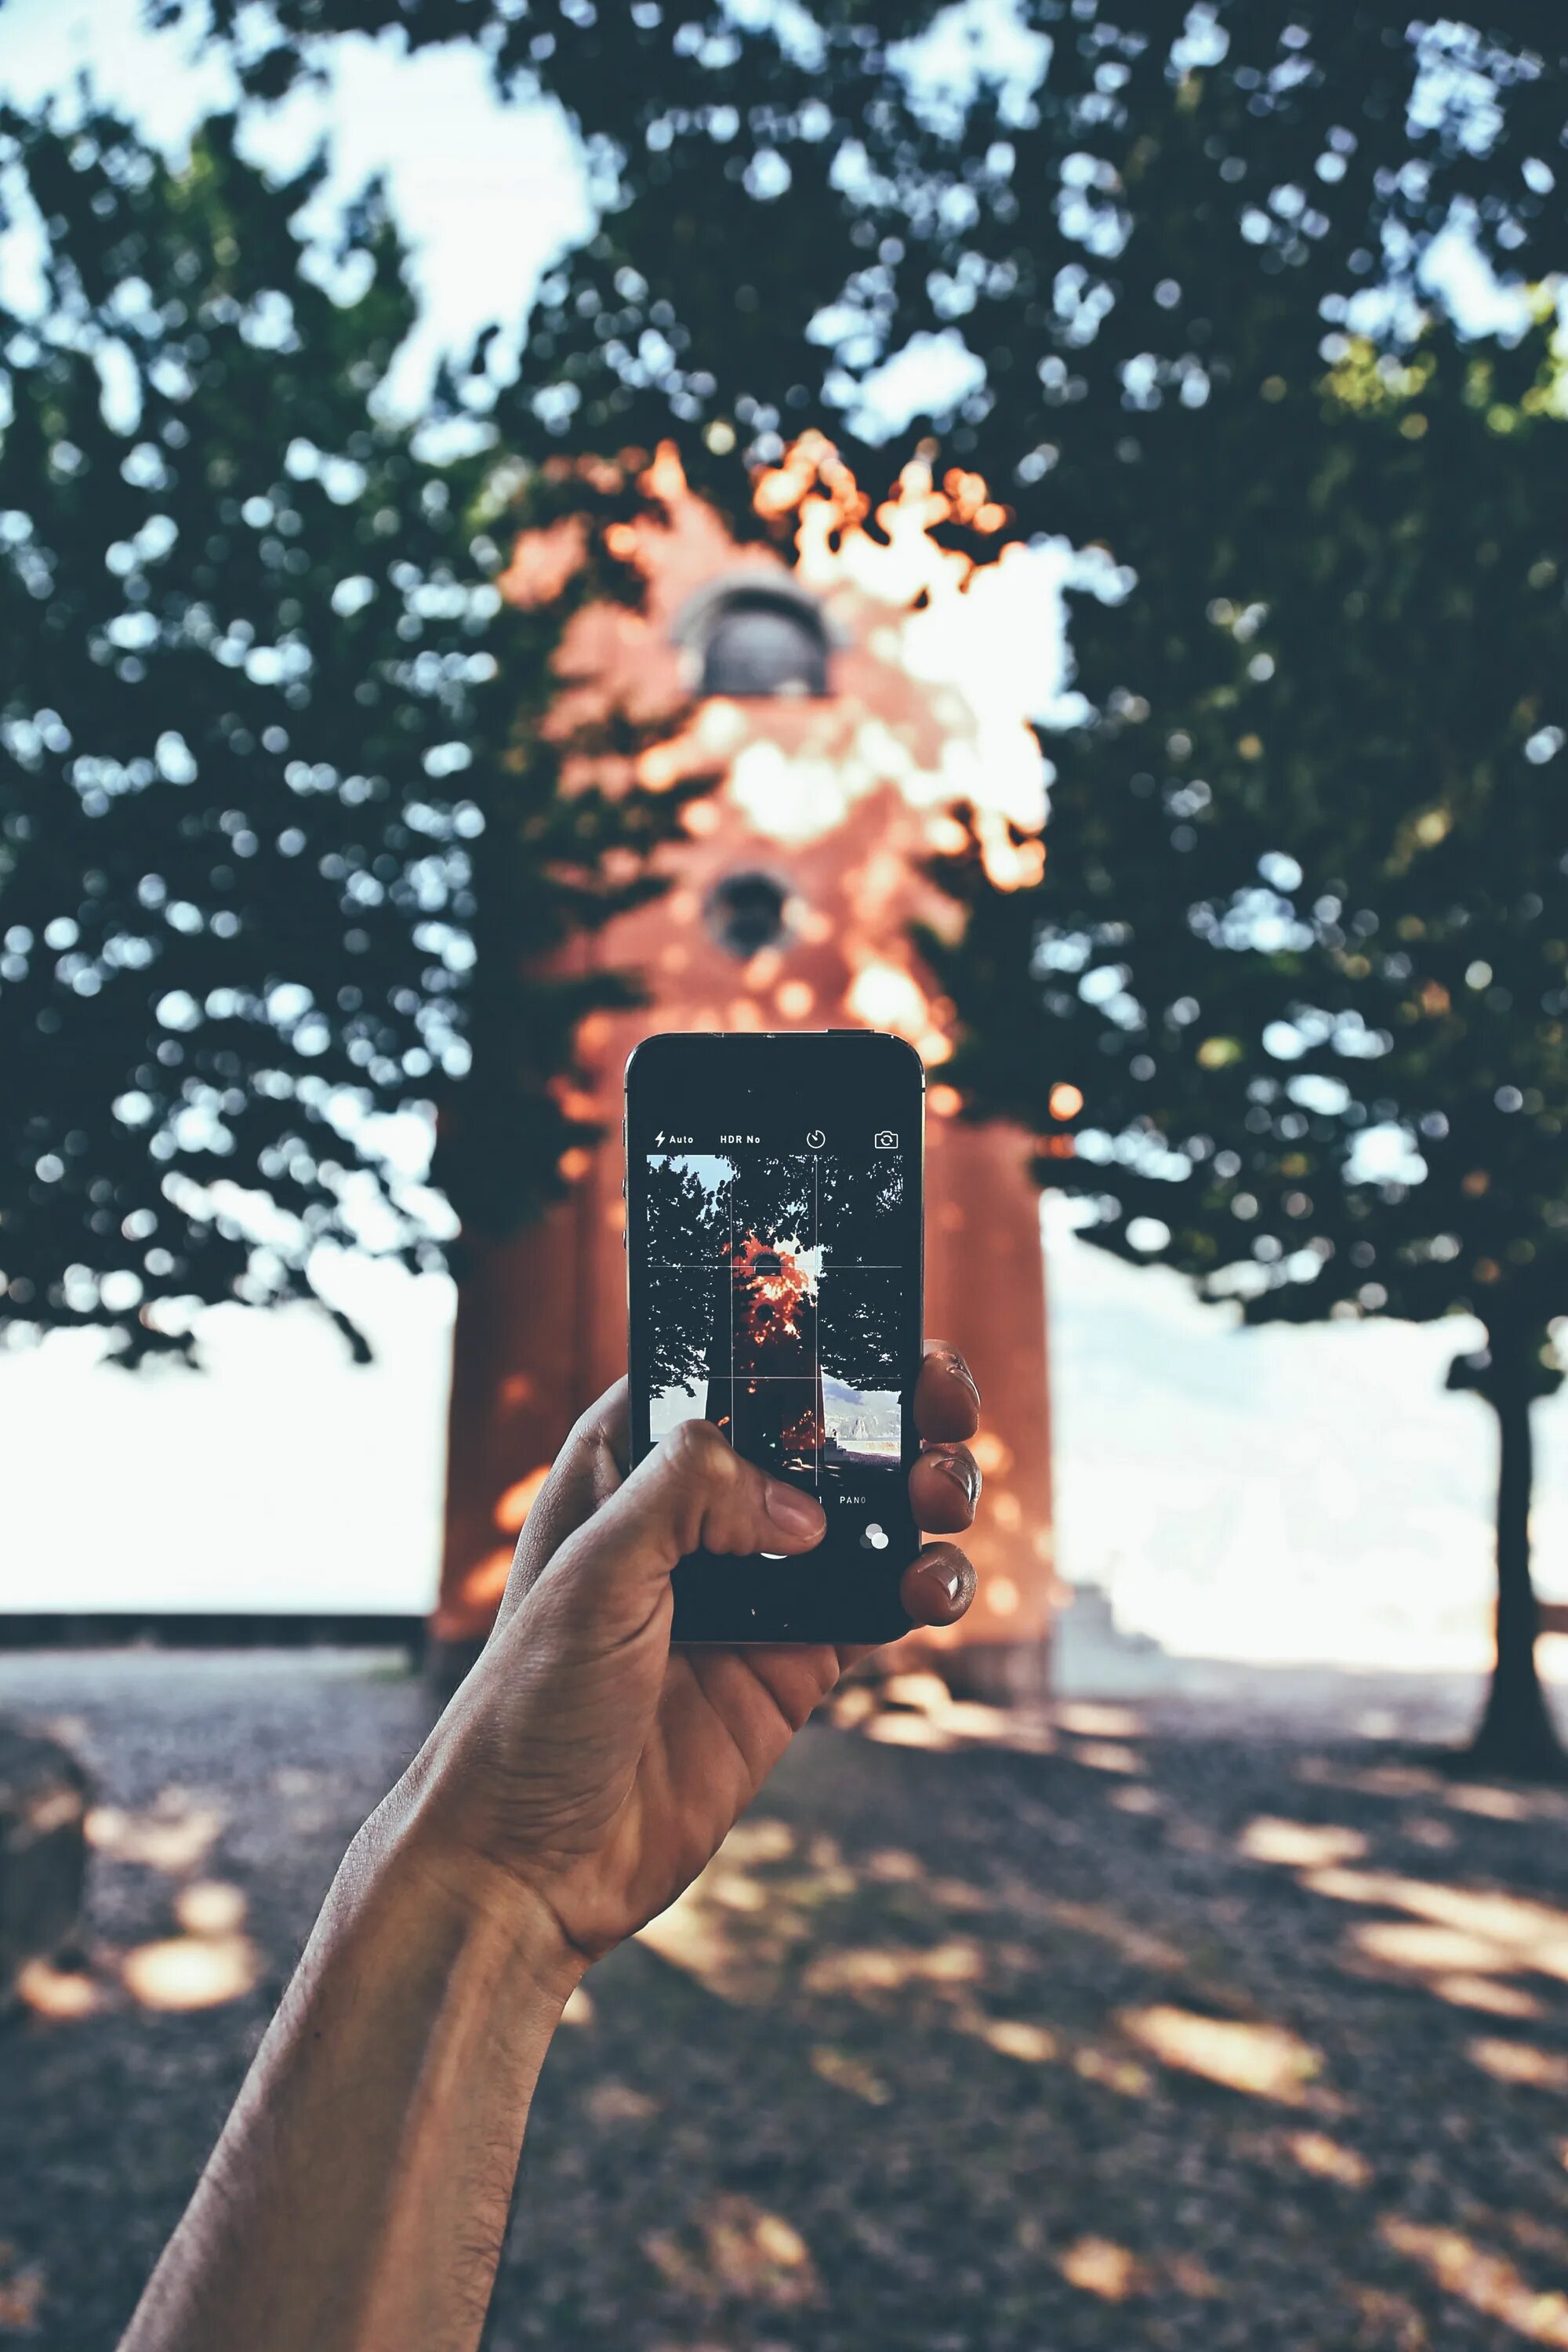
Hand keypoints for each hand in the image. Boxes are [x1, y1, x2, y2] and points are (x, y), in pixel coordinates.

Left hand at [394, 1343, 981, 1974]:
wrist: (531, 1864)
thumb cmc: (528, 1709)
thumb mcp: (592, 1579)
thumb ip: (687, 1500)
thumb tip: (801, 1501)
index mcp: (629, 1466)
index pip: (730, 1372)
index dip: (808, 1343)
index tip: (883, 1334)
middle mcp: (698, 1514)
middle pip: (817, 1432)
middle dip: (892, 1409)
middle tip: (943, 1409)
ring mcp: (753, 1588)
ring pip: (864, 1509)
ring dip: (921, 1489)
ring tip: (945, 1497)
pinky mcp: (794, 1663)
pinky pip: (878, 1601)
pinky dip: (921, 1583)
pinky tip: (933, 1587)